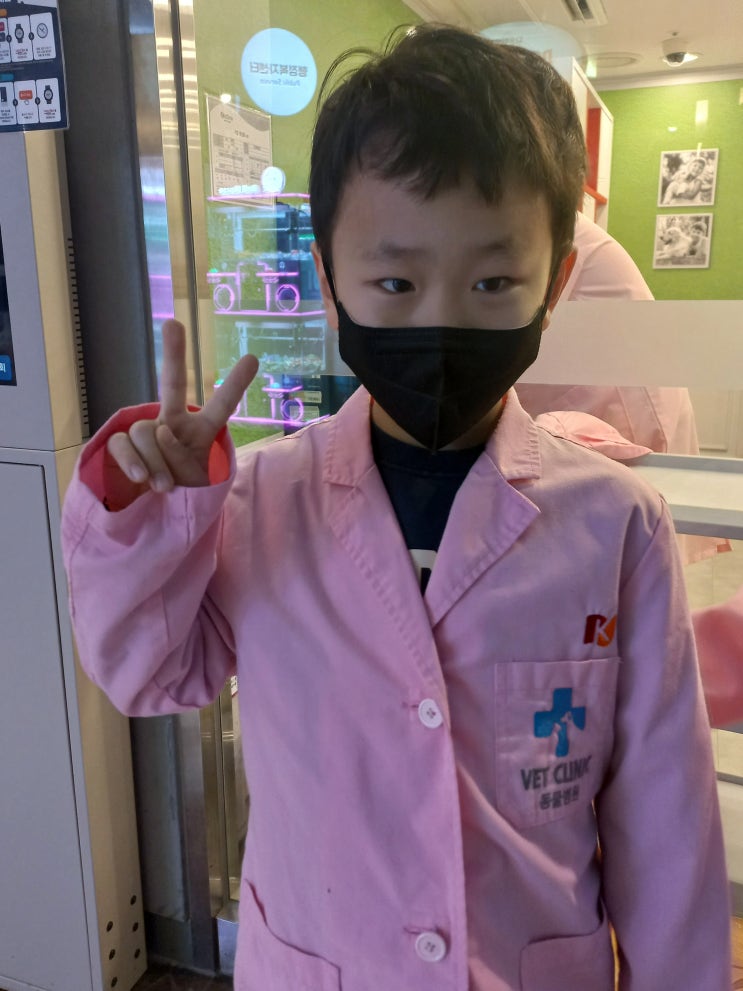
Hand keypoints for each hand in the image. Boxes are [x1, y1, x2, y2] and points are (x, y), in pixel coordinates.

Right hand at [107, 319, 258, 489]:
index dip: (235, 384)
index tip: (253, 358)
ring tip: (165, 486)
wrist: (148, 511)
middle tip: (173, 324)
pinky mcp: (120, 442)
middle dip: (173, 355)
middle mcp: (174, 423)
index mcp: (202, 432)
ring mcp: (147, 431)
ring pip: (147, 433)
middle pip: (173, 386)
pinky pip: (123, 443)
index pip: (221, 406)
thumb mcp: (195, 485)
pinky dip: (133, 462)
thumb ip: (182, 460)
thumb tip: (161, 432)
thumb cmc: (182, 492)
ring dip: (157, 463)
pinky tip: (141, 478)